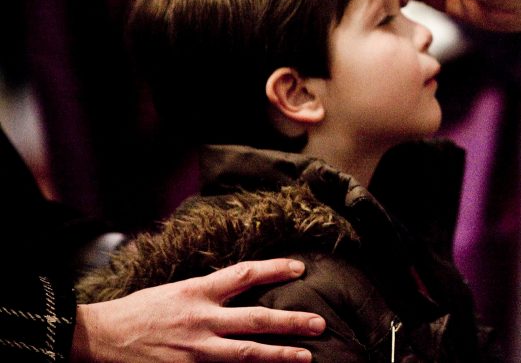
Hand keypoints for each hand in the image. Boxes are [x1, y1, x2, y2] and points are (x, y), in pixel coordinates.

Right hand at [72, 259, 324, 361]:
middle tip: (319, 323)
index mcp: (198, 291)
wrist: (100, 338)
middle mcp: (201, 319)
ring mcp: (195, 349)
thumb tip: (245, 287)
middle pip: (256, 318)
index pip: (244, 274)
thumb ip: (210, 292)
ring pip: (246, 353)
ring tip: (306, 357)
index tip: (301, 267)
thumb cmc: (140, 310)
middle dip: (291, 322)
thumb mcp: (178, 290)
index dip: (275, 268)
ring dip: (279, 355)